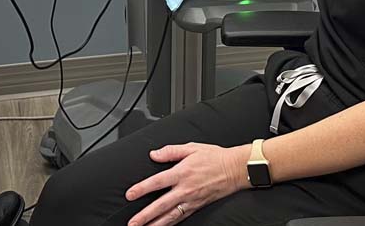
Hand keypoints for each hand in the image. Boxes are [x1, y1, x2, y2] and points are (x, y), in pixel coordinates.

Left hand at [124, 143, 248, 225]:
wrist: (235, 169)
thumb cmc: (214, 157)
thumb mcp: (191, 148)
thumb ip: (170, 151)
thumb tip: (153, 154)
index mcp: (181, 172)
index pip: (157, 182)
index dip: (141, 189)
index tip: (130, 195)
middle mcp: (185, 189)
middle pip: (161, 205)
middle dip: (145, 215)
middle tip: (132, 223)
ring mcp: (192, 200)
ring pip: (170, 216)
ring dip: (156, 224)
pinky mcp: (197, 206)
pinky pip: (181, 217)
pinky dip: (170, 224)